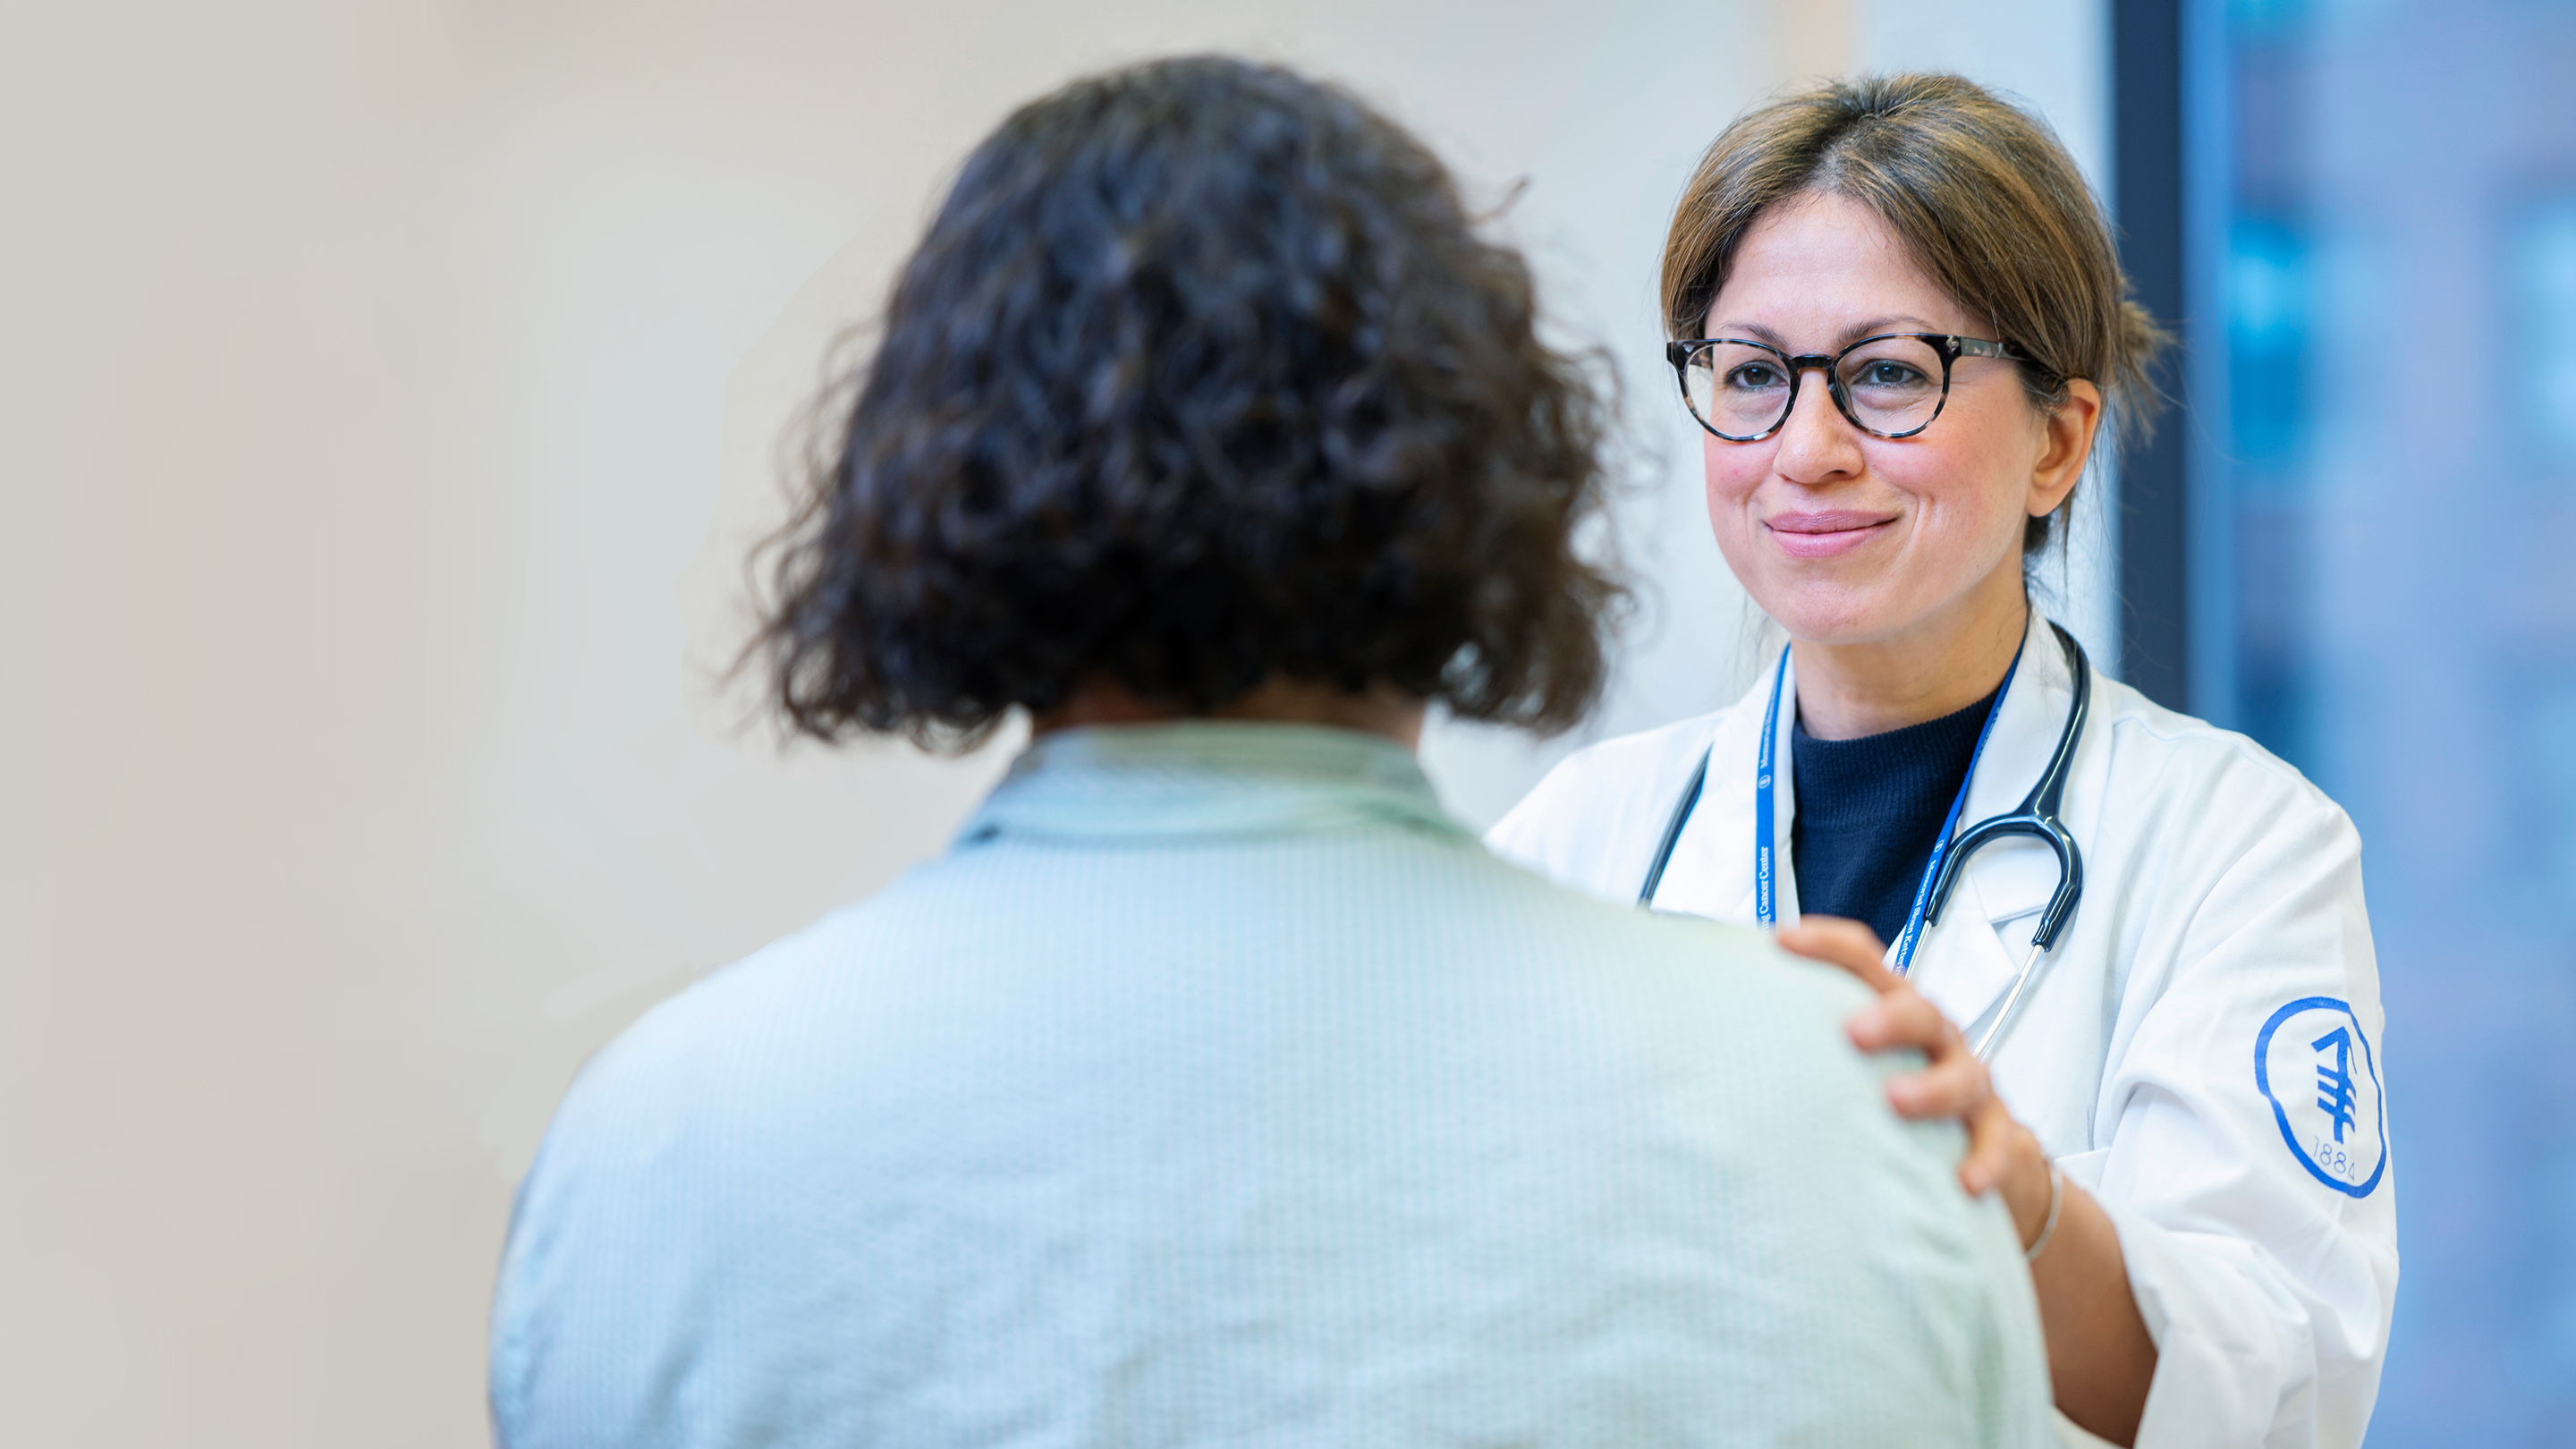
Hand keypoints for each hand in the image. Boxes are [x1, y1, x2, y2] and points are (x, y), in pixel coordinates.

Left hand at [1775, 916, 2054, 1245]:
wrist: (1982, 1145)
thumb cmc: (1895, 1089)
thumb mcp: (1851, 1060)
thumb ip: (1801, 1042)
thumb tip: (1711, 1030)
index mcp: (1891, 1008)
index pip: (1863, 960)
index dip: (1826, 944)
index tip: (1782, 942)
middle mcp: (1932, 1037)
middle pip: (1919, 1010)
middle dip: (1889, 1017)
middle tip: (1852, 1032)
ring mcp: (1966, 1081)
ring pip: (1963, 1073)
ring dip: (1932, 1086)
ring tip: (1897, 1102)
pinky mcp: (1993, 1130)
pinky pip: (1996, 1142)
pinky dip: (1982, 1159)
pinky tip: (1962, 1180)